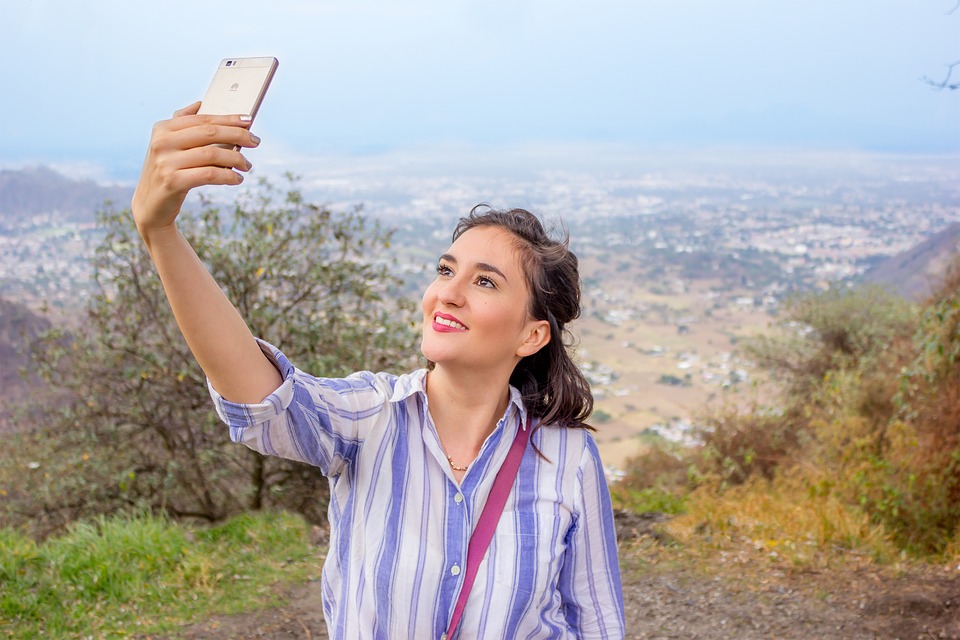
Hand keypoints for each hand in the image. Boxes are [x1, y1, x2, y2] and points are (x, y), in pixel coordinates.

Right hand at [131, 101, 260, 237]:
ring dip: (236, 159)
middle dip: (237, 135)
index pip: (202, 119)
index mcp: (162, 128)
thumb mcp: (168, 145)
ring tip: (247, 165)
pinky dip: (227, 176)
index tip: (249, 120)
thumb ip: (181, 123)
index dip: (228, 118)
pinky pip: (209, 175)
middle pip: (209, 133)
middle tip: (255, 141)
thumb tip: (200, 104)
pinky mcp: (172, 182)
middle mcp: (162, 142)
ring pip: (212, 154)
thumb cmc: (166, 171)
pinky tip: (237, 179)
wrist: (150, 205)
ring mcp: (165, 162)